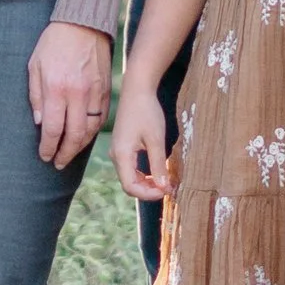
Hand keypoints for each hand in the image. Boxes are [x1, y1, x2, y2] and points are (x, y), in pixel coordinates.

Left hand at [28, 19, 112, 171]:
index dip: (48, 147)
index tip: (44, 156)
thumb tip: (40, 123)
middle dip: (65, 153)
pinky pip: (101, 118)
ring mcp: (94, 93)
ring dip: (80, 146)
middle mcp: (77, 94)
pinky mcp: (106, 89)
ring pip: (90, 129)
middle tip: (58, 163)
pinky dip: (93, 131)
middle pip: (74, 135)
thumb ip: (36, 96)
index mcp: (56, 88)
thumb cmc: (53, 44)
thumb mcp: (35, 66)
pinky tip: (85, 136)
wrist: (83, 23)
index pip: (52, 128)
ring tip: (70, 153)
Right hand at [111, 79, 175, 202]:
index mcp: (121, 155)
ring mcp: (117, 151)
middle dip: (148, 190)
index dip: (149, 194)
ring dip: (147, 183)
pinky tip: (157, 171)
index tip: (167, 190)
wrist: (137, 90)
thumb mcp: (156, 139)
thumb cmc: (147, 111)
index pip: (130, 187)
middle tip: (168, 188)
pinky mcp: (122, 147)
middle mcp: (115, 156)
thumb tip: (163, 187)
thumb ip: (158, 165)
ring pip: (130, 177)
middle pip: (129, 184)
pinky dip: (143, 174)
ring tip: (165, 181)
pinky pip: (131, 168)